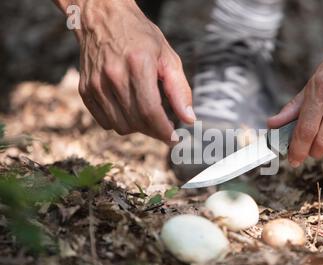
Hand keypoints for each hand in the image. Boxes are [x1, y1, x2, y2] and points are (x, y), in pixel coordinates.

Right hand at [70, 0, 193, 141]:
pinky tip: (130, 109)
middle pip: (137, 122)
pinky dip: (121, 122)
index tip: (174, 139)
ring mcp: (96, 84)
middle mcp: (113, 75)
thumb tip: (189, 120)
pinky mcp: (85, 91)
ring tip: (147, 114)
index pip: (150, 111)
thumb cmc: (140, 38)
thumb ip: (180, 90)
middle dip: (155, 131)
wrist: (102, 19)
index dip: (164, 131)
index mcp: (138, 64)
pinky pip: (105, 122)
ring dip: (138, 128)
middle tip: (165, 127)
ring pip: (121, 126)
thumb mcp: (168, 57)